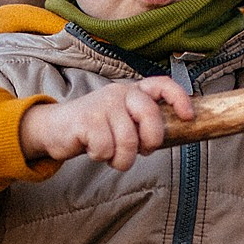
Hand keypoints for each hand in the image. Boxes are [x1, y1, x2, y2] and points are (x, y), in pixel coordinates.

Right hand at [18, 76, 194, 169]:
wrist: (55, 128)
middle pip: (149, 116)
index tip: (188, 117)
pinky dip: (102, 157)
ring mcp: (103, 105)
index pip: (162, 85)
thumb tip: (175, 134)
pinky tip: (94, 149)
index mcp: (133, 91)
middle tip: (142, 151)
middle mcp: (120, 93)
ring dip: (122, 159)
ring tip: (112, 156)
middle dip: (150, 141)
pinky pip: (106, 149)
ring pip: (128, 141)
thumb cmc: (95, 128)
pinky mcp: (87, 120)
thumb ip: (144, 123)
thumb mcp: (122, 120)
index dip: (179, 99)